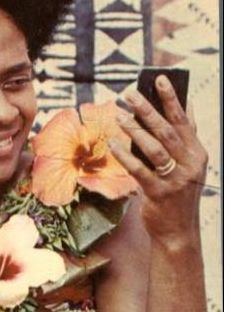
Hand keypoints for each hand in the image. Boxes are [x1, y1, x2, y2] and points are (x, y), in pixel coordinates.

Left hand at [110, 75, 207, 249]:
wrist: (178, 232)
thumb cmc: (176, 195)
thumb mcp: (186, 167)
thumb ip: (183, 141)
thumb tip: (179, 109)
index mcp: (197, 153)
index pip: (184, 120)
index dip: (171, 98)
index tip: (159, 79)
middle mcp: (190, 164)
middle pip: (166, 130)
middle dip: (147, 109)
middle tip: (129, 94)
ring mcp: (176, 179)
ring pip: (154, 148)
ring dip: (135, 129)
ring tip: (119, 115)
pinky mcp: (160, 193)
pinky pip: (140, 171)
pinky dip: (126, 156)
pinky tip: (113, 144)